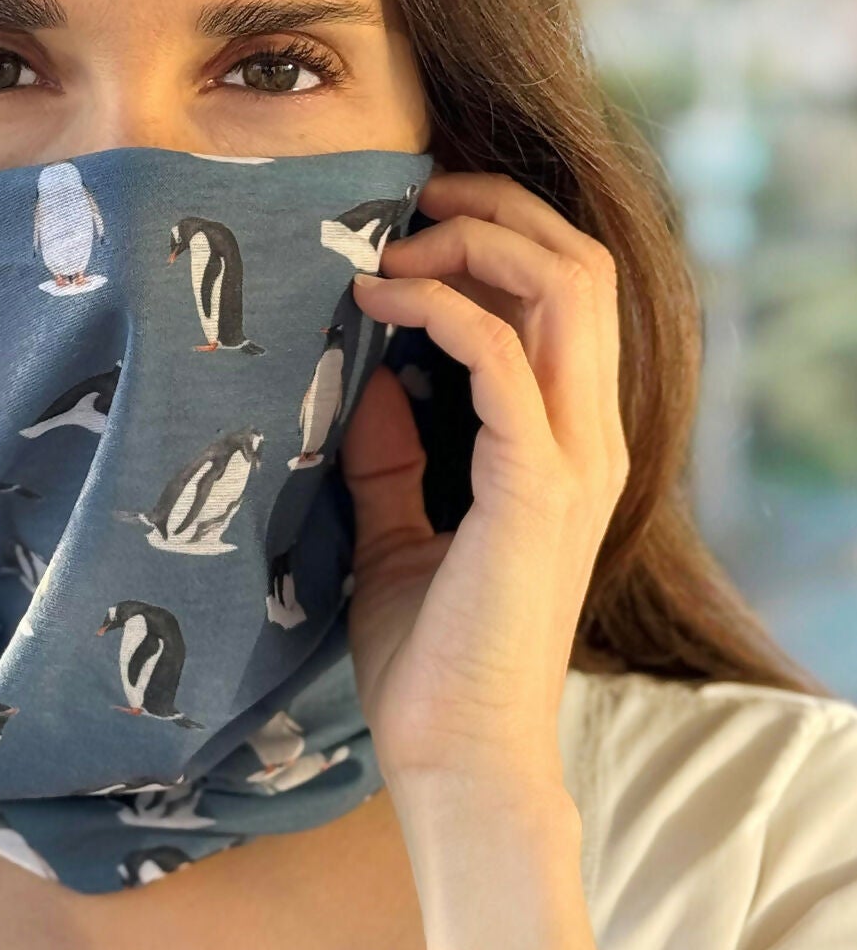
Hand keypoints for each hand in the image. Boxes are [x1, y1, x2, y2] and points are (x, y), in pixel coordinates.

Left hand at [339, 169, 628, 787]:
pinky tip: (375, 304)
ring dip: (471, 242)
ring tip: (386, 251)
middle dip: (495, 207)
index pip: (568, 288)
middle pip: (579, 264)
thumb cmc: (429, 649)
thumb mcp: (397, 525)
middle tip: (406, 198)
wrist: (453, 751)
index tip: (410, 217)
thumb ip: (391, 451)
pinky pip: (504, 357)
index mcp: (564, 436)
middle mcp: (586, 433)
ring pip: (563, 288)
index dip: (502, 228)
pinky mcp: (537, 486)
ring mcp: (571, 456)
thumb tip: (363, 381)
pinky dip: (439, 308)